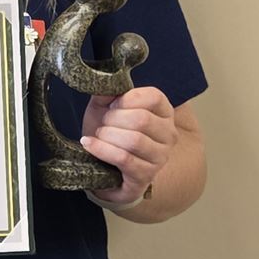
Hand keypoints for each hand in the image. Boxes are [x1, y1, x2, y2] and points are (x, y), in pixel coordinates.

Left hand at [80, 86, 177, 204]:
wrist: (103, 167)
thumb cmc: (110, 134)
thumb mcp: (105, 108)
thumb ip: (107, 93)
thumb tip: (106, 83)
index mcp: (164, 112)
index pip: (154, 97)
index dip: (127, 99)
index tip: (112, 106)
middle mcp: (169, 135)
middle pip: (142, 119)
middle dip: (113, 120)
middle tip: (102, 125)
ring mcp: (159, 157)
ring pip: (134, 140)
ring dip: (107, 136)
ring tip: (98, 136)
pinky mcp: (145, 176)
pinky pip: (124, 159)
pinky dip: (102, 149)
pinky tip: (89, 144)